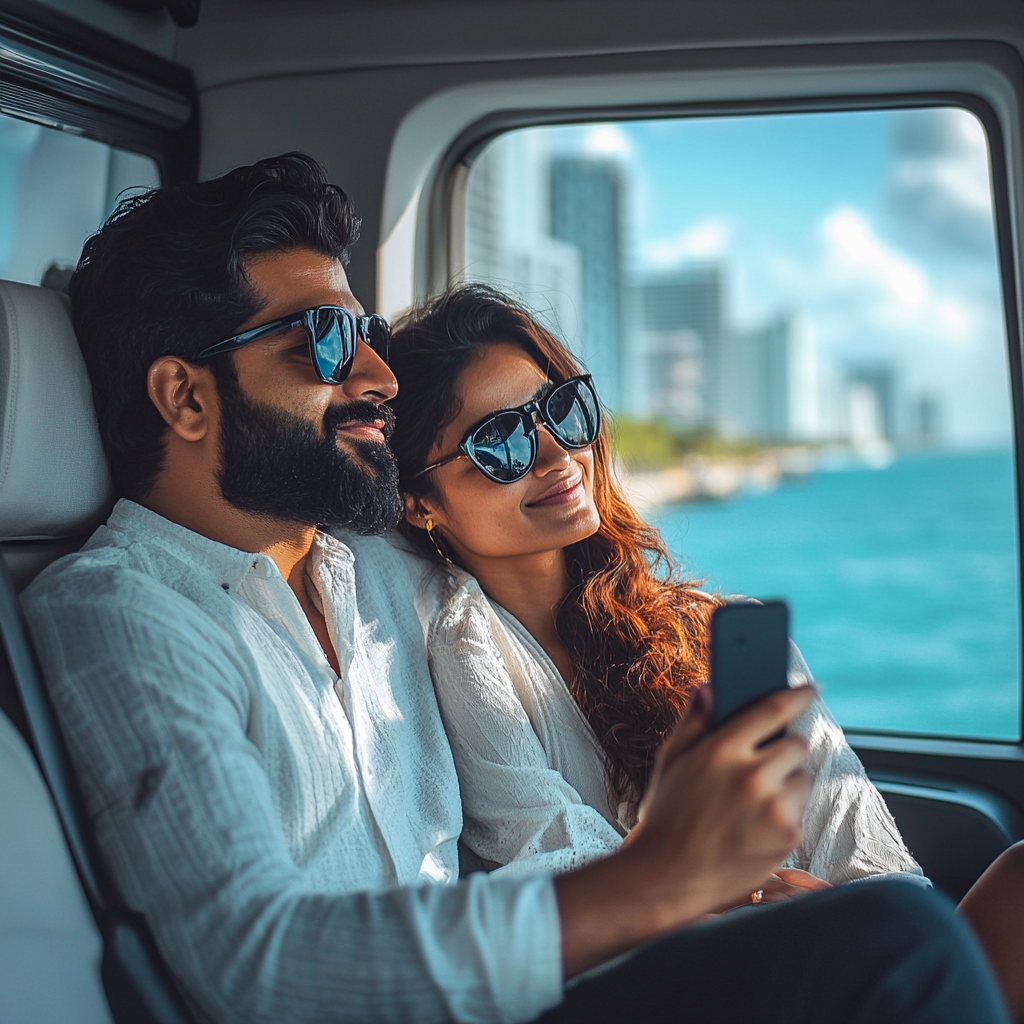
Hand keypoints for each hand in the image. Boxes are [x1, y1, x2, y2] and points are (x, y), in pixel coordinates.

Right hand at [630, 685, 815, 914]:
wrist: (668, 877)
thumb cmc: (666, 815)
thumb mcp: (671, 761)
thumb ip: (692, 722)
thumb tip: (707, 687)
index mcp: (722, 749)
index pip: (773, 709)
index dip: (797, 695)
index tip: (811, 689)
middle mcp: (752, 775)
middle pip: (796, 745)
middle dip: (785, 750)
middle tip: (765, 763)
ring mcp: (773, 807)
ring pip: (802, 778)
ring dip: (787, 783)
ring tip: (754, 801)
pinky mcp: (788, 836)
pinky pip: (799, 812)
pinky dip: (785, 815)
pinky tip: (755, 826)